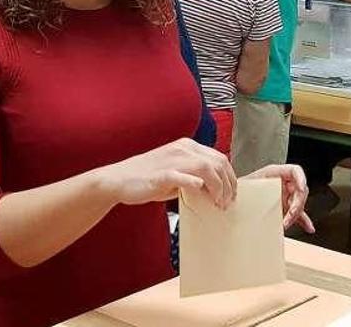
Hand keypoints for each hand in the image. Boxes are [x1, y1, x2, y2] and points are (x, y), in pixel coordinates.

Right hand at [99, 138, 236, 208]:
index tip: (232, 193)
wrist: (118, 179)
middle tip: (228, 202)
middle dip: (228, 184)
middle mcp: (183, 149)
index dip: (230, 177)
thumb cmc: (147, 179)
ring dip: (218, 187)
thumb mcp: (175, 172)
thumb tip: (213, 190)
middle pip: (218, 162)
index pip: (219, 158)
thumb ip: (193, 176)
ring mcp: (172, 160)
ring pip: (207, 168)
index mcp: (187, 146)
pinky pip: (184, 177)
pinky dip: (196, 184)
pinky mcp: (162, 174)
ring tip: (219, 203)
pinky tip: (201, 192)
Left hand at [243, 164, 314, 232]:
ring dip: (296, 215)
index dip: (301, 178)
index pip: (295, 171)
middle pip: (300, 191)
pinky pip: (298, 214)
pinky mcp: (285, 206)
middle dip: (297, 205)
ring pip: (299, 204)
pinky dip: (303, 221)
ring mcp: (285, 195)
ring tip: (285, 224)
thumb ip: (253, 188)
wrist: (233, 199)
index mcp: (274, 173)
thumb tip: (257, 195)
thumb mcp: (246, 185)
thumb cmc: (238, 189)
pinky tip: (308, 228)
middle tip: (288, 217)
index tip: (301, 188)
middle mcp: (282, 183)